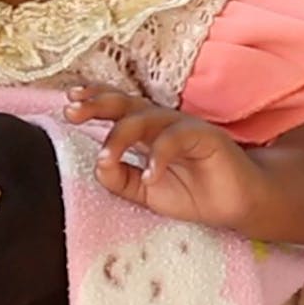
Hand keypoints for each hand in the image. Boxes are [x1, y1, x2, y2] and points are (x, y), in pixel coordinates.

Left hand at [63, 86, 264, 233]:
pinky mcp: (204, 136)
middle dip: (96, 103)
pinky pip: (175, 139)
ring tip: (105, 159)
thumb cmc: (190, 192)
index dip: (91, 99)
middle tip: (72, 110)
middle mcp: (159, 121)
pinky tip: (149, 176)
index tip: (67, 102)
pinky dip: (158, 157)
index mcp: (142, 129)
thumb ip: (119, 179)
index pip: (113, 107)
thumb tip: (98, 165)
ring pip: (144, 118)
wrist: (236, 204)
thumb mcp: (143, 191)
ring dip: (119, 137)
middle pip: (123, 103)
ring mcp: (181, 126)